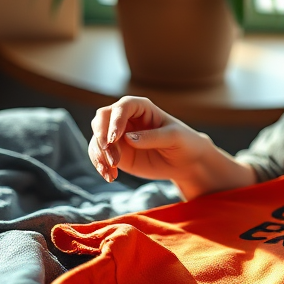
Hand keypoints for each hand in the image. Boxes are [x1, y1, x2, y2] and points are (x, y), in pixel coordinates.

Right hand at [88, 96, 254, 199]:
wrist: (185, 162)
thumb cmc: (183, 142)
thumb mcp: (173, 137)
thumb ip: (152, 137)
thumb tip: (127, 139)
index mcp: (141, 107)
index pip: (122, 107)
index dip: (115, 121)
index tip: (114, 139)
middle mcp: (125, 118)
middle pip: (102, 119)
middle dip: (102, 137)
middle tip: (112, 158)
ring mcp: (118, 135)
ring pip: (97, 139)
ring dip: (99, 155)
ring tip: (111, 171)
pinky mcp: (116, 151)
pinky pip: (100, 155)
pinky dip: (100, 165)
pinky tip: (110, 176)